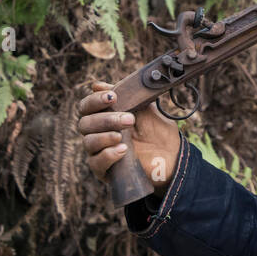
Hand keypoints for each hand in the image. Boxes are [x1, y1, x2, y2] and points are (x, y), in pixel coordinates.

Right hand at [76, 80, 181, 196]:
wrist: (172, 155)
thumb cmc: (156, 130)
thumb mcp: (144, 109)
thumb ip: (125, 96)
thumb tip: (97, 85)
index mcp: (103, 116)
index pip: (87, 106)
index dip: (95, 100)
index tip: (113, 97)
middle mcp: (97, 133)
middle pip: (85, 123)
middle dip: (106, 119)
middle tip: (129, 119)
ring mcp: (99, 152)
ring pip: (88, 142)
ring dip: (105, 136)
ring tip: (123, 136)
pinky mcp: (104, 170)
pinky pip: (96, 162)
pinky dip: (108, 154)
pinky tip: (123, 150)